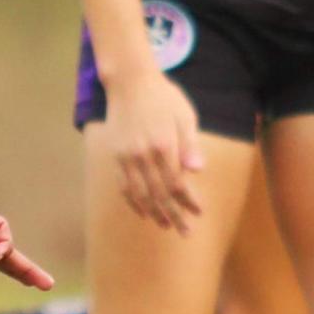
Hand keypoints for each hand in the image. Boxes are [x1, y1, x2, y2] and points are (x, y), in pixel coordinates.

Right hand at [103, 69, 203, 231]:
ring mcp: (127, 156)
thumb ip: (190, 145)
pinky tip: (143, 211)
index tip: (198, 213)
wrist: (130, 82)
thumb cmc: (163, 97)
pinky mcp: (116, 155)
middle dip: (173, 215)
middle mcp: (143, 154)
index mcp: (164, 145)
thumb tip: (197, 171)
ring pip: (140, 193)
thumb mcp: (185, 116)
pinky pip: (124, 185)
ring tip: (164, 225)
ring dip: (153, 212)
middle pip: (159, 193)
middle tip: (185, 232)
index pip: (177, 183)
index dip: (188, 201)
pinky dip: (133, 201)